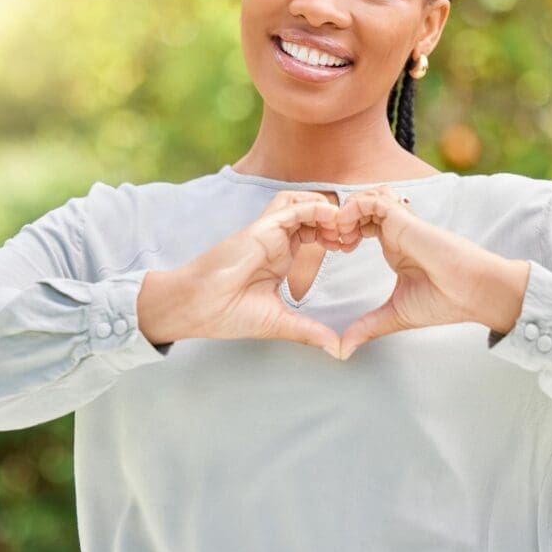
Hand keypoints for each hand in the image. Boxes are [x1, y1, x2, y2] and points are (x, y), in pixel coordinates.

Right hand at [158, 191, 350, 356]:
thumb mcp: (280, 322)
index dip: (334, 234)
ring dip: (326, 209)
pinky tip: (330, 218)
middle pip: (311, 212)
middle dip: (336, 219)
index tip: (350, 248)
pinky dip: (313, 207)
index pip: (312, 232)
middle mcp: (276, 240)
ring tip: (342, 227)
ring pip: (301, 201)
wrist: (198, 308)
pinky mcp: (261, 228)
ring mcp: (269, 232)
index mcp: (281, 257)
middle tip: (353, 236)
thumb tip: (337, 349)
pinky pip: (291, 207)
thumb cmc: (227, 314)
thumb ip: (309, 331)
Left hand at [330, 186, 530, 359]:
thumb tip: (343, 349)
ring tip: (340, 235)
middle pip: (360, 206)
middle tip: (330, 240)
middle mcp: (396, 232)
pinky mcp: (405, 221)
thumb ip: (367, 327)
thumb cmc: (444, 301)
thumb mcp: (394, 315)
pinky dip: (356, 208)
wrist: (472, 294)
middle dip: (339, 219)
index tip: (334, 249)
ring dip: (346, 212)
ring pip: (366, 198)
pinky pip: (375, 201)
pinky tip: (349, 230)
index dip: (343, 231)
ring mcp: (401, 224)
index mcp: (394, 247)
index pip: (362, 224)